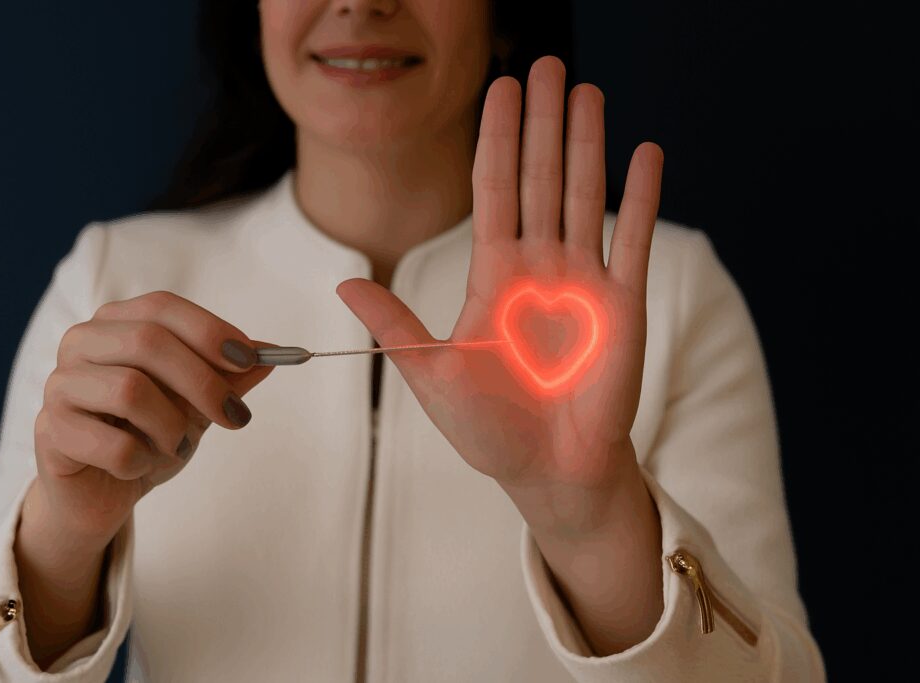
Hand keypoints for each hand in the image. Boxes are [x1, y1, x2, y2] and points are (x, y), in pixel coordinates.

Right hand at [34, 290, 277, 546]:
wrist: (102, 492)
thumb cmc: (148, 435)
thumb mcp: (198, 404)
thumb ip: (230, 377)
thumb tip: (273, 353)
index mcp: (117, 323)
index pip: (163, 307)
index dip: (209, 331)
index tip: (249, 361)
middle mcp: (81, 343)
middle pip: (147, 343)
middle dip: (203, 382)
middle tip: (236, 417)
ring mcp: (59, 385)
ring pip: (130, 391)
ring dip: (171, 427)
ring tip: (177, 445)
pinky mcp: (50, 431)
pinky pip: (112, 444)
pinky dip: (141, 461)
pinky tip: (140, 465)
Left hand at [336, 57, 662, 530]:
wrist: (548, 471)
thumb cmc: (490, 428)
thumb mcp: (432, 374)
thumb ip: (395, 324)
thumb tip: (342, 282)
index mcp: (493, 274)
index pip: (494, 188)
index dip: (495, 138)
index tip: (497, 87)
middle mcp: (539, 265)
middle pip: (540, 176)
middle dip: (541, 121)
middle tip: (546, 63)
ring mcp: (584, 280)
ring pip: (585, 194)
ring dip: (586, 142)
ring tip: (586, 90)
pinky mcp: (623, 305)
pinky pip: (632, 240)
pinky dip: (641, 197)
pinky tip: (644, 152)